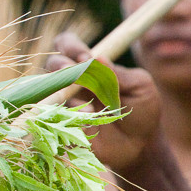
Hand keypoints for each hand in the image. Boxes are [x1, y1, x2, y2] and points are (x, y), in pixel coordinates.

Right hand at [46, 32, 161, 173]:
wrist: (140, 145)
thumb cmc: (141, 110)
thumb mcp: (140, 87)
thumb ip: (118, 73)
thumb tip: (97, 58)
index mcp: (90, 66)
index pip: (68, 45)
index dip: (71, 47)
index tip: (84, 58)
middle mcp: (73, 81)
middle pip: (52, 64)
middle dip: (61, 66)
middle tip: (74, 73)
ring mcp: (65, 102)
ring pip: (49, 89)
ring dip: (66, 92)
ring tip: (90, 107)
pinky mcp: (62, 123)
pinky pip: (54, 116)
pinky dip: (70, 116)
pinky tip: (88, 123)